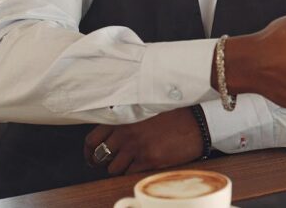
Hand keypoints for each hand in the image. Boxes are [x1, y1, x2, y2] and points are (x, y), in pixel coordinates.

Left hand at [83, 107, 202, 175]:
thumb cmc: (174, 115)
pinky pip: (128, 173)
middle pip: (100, 156)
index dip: (88, 151)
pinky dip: (131, 172)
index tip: (91, 156)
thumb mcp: (145, 112)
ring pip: (113, 169)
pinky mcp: (148, 161)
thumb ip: (126, 121)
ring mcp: (136, 149)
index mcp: (123, 120)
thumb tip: (111, 135)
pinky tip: (140, 166)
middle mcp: (126, 134)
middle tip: (106, 164)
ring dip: (117, 169)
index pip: (92, 139)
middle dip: (101, 162)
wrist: (197, 124)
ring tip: (127, 164)